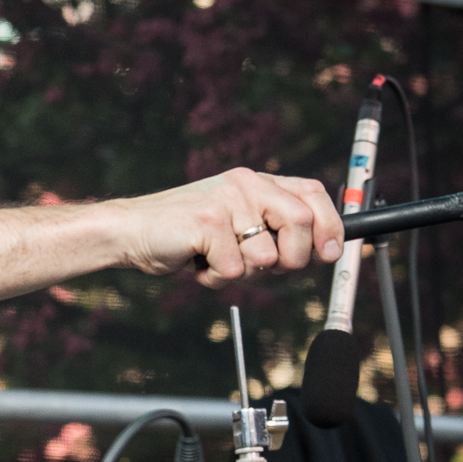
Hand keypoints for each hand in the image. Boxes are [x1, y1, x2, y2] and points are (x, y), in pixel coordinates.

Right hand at [117, 168, 343, 288]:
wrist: (131, 230)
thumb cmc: (184, 234)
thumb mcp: (235, 225)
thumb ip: (271, 229)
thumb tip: (321, 249)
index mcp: (256, 181)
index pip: (311, 194)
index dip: (330, 225)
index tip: (331, 253)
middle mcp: (245, 184)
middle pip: (300, 223)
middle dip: (293, 259)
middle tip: (268, 269)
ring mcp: (226, 201)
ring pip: (266, 257)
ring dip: (243, 274)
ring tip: (215, 261)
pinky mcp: (207, 223)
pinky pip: (232, 270)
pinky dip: (215, 279)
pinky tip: (196, 263)